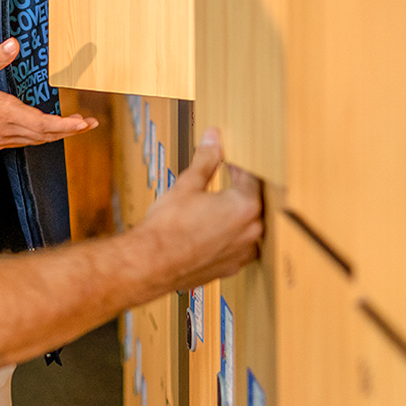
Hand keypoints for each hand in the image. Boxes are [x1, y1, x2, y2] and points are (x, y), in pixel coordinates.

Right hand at [0, 38, 97, 148]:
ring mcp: (1, 138)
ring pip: (36, 140)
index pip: (44, 124)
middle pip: (45, 135)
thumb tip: (13, 44)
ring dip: (56, 135)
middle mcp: (7, 129)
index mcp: (5, 112)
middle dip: (69, 130)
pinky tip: (42, 132)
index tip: (84, 123)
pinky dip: (39, 138)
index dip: (67, 125)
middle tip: (88, 124)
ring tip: (73, 127)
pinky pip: (24, 142)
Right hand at [139, 128, 262, 291]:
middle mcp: (251, 231)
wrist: (152, 263)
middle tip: (224, 180)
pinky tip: (210, 232)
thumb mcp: (187, 185)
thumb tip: (213, 139)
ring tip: (216, 208)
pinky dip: (229, 237)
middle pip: (253, 202)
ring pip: (248, 227)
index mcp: (245, 206)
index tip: (228, 159)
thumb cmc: (168, 227)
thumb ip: (206, 160)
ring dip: (236, 216)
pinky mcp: (232, 266)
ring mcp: (243, 252)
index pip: (250, 176)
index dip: (237, 165)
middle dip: (239, 189)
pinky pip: (238, 246)